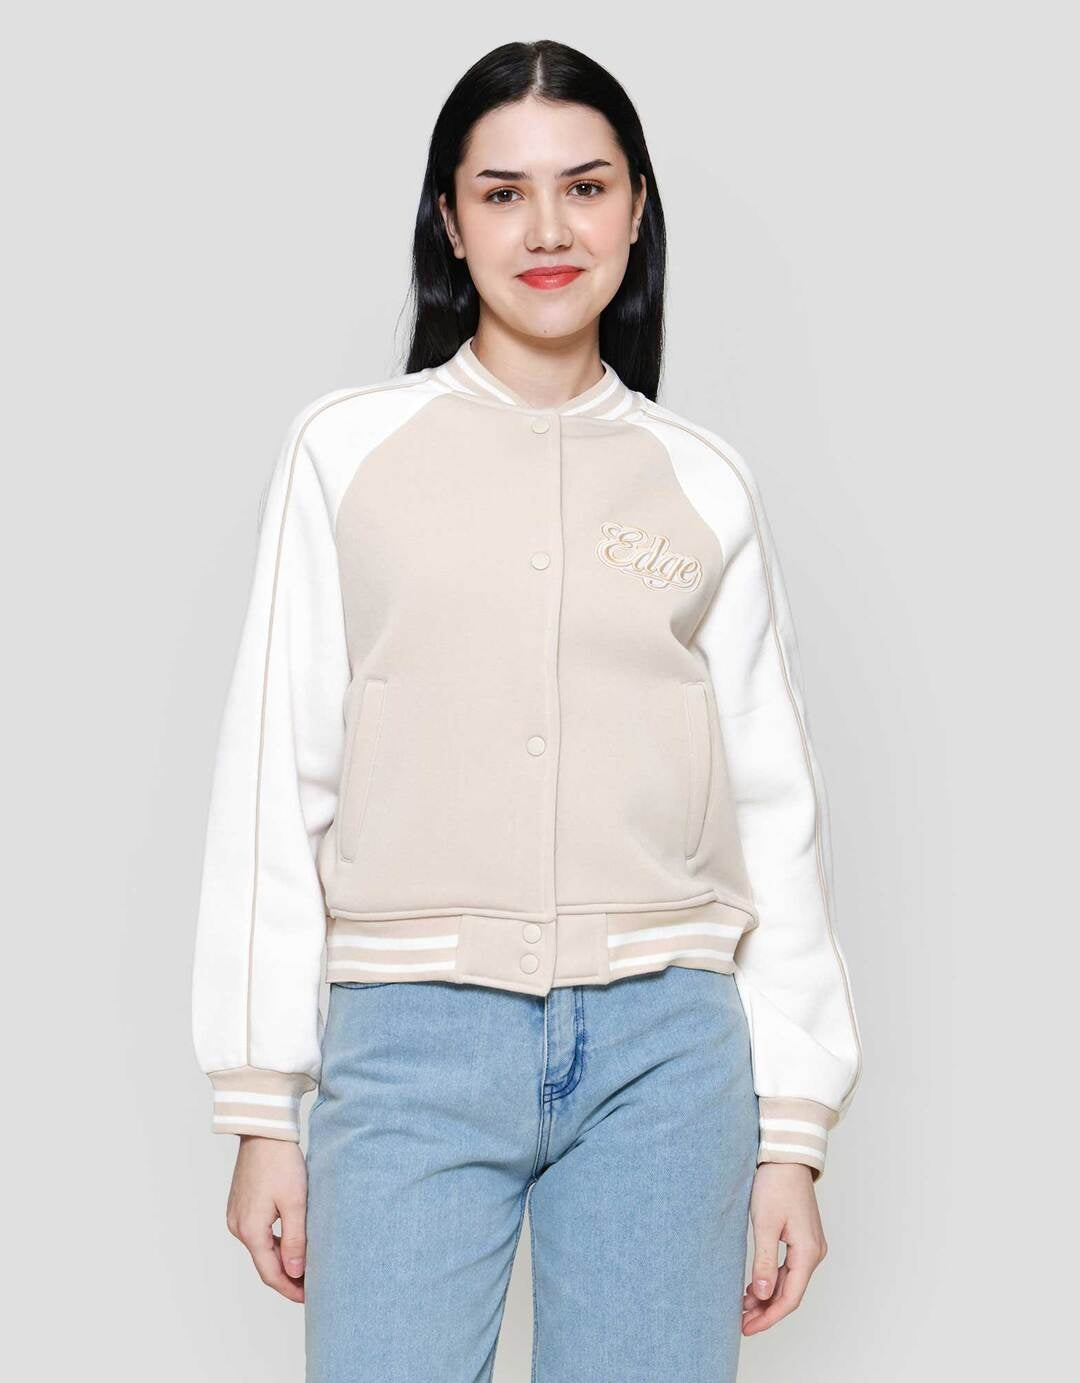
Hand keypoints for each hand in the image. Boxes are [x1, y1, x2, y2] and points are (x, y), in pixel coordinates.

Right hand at [225, 1135, 308, 1301]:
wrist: (264, 1131)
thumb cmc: (281, 1162)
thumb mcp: (296, 1202)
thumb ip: (295, 1239)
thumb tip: (296, 1272)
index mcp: (251, 1231)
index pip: (271, 1273)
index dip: (291, 1288)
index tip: (310, 1297)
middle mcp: (238, 1227)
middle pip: (264, 1263)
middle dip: (287, 1276)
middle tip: (312, 1285)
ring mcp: (237, 1216)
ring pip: (261, 1248)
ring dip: (281, 1259)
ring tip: (305, 1265)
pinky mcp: (240, 1206)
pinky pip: (258, 1234)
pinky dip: (274, 1243)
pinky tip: (291, 1242)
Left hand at [742, 1162, 827, 1334]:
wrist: (786, 1157)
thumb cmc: (776, 1184)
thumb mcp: (765, 1223)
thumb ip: (764, 1260)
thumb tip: (763, 1294)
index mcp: (808, 1252)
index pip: (790, 1298)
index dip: (769, 1317)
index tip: (747, 1327)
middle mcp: (814, 1252)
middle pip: (791, 1293)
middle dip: (766, 1310)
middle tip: (741, 1321)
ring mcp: (810, 1246)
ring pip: (789, 1281)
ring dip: (767, 1295)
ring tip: (742, 1306)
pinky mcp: (802, 1238)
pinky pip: (789, 1268)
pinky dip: (771, 1279)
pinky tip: (754, 1286)